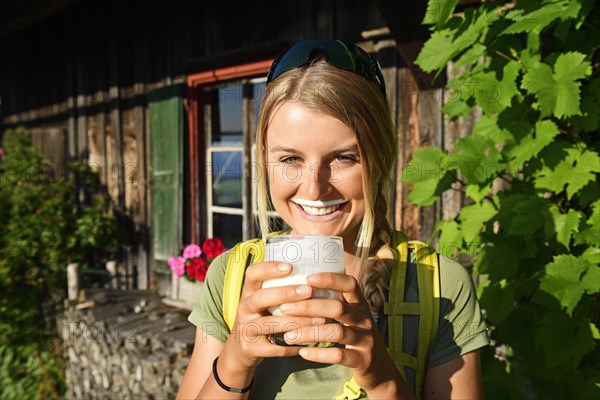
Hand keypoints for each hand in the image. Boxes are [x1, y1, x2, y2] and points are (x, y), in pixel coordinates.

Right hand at [225, 261, 325, 369]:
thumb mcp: (262, 302)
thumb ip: (277, 289)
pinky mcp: (250, 349)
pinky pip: (274, 348)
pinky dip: (293, 346)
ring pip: (270, 324)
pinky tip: (309, 343)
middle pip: (259, 298)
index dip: (268, 268)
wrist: (240, 351)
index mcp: (248, 293)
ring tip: (319, 319)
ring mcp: (245, 329)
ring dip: (296, 322)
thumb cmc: (260, 319)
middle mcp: (243, 309)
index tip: (289, 267)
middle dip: (284, 294)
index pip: (252, 274)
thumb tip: (313, 273)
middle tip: (308, 291)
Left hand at [279, 272, 405, 395]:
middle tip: (285, 308)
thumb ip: (333, 302)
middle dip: (309, 306)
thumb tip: (298, 287)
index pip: (349, 283)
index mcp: (360, 304)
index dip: (330, 279)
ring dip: (309, 332)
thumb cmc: (355, 336)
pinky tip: (302, 353)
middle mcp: (365, 318)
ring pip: (336, 331)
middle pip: (338, 307)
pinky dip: (319, 354)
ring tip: (288, 335)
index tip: (308, 278)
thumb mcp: (350, 317)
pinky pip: (339, 355)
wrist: (378, 369)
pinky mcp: (363, 359)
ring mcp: (366, 339)